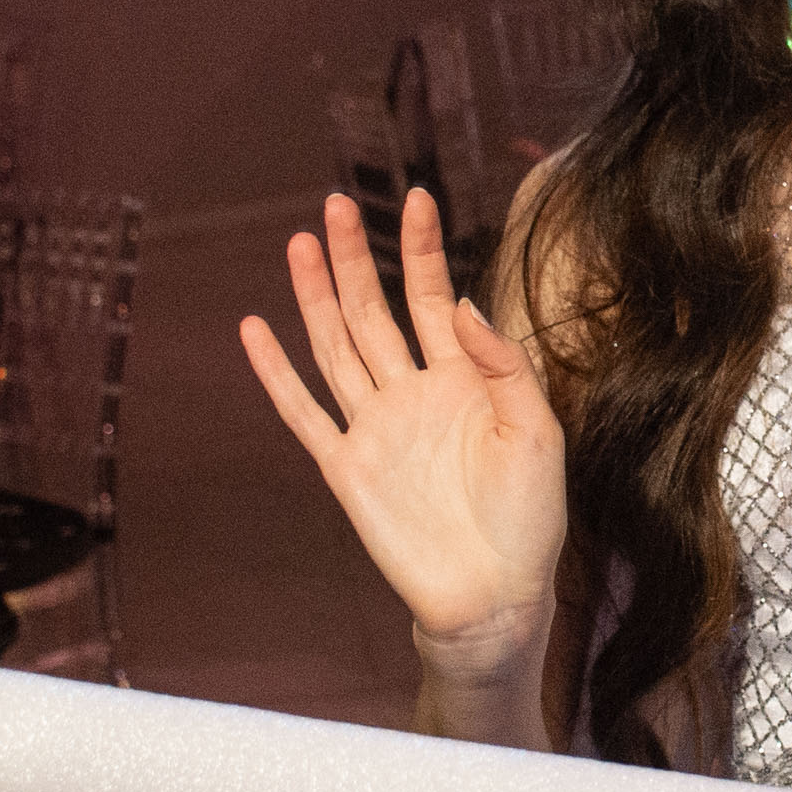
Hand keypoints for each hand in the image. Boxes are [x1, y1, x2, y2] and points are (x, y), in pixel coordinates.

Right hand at [240, 188, 565, 666]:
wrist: (494, 595)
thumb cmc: (528, 520)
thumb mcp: (537, 432)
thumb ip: (502, 365)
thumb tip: (458, 302)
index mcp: (465, 380)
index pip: (433, 298)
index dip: (423, 249)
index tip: (417, 196)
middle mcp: (413, 394)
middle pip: (374, 310)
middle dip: (356, 257)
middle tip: (336, 205)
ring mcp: (375, 428)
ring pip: (335, 346)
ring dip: (315, 297)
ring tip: (298, 243)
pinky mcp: (346, 468)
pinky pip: (304, 412)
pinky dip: (277, 371)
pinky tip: (255, 329)